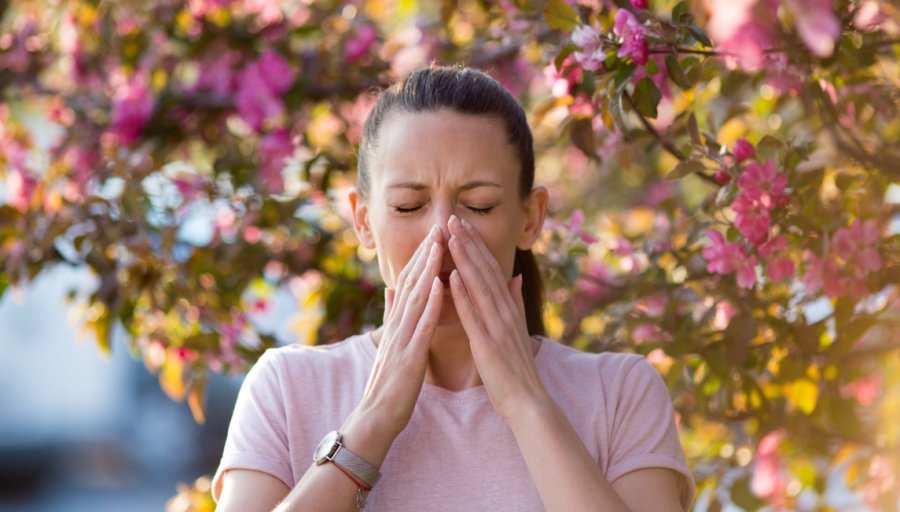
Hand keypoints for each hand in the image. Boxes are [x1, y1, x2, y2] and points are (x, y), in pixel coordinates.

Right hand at [351, 226, 444, 438]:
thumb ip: (391, 315)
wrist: (376, 417)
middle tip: (439, 226)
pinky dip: (430, 303)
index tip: (434, 233)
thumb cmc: (388, 383)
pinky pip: (421, 325)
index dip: (422, 257)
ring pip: (415, 297)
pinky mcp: (409, 356)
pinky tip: (440, 283)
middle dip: (425, 254)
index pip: (410, 283)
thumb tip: (390, 288)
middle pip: (412, 283)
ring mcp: (401, 339)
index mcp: (397, 323)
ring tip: (439, 244)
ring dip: (428, 269)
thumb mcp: (390, 343)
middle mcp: (397, 325)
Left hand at [446, 215, 548, 421]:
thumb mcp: (517, 329)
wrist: (528, 402)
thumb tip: (513, 277)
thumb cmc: (517, 369)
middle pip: (484, 270)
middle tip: (452, 218)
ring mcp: (497, 326)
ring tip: (451, 235)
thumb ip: (515, 302)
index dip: (476, 245)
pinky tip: (451, 276)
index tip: (462, 224)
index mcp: (508, 308)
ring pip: (479, 285)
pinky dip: (463, 294)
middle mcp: (505, 312)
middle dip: (468, 242)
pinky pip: (473, 315)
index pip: (490, 269)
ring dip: (464, 259)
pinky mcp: (487, 344)